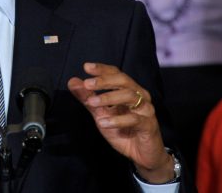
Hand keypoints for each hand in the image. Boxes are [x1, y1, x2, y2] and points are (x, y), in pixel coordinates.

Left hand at [68, 62, 174, 183]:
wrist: (141, 155)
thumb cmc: (123, 131)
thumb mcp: (101, 114)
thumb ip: (88, 98)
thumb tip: (73, 82)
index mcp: (128, 90)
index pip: (116, 74)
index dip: (102, 69)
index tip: (86, 67)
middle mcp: (139, 96)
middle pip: (124, 81)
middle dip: (105, 81)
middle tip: (87, 83)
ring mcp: (145, 110)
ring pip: (130, 96)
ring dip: (108, 98)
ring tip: (91, 103)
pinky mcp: (149, 125)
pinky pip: (134, 119)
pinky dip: (117, 120)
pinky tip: (103, 122)